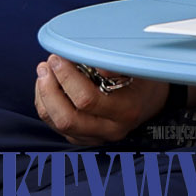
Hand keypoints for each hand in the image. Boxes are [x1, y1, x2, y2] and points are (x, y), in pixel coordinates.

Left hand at [35, 57, 167, 145]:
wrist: (151, 102)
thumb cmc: (144, 80)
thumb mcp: (138, 67)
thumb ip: (113, 64)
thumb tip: (87, 57)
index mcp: (125, 111)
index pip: (87, 100)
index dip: (68, 78)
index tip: (60, 58)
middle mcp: (110, 129)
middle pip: (66, 118)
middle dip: (49, 90)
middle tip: (46, 66)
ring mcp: (95, 137)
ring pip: (56, 124)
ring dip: (43, 97)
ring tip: (43, 73)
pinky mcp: (82, 138)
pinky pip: (55, 125)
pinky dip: (46, 105)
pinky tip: (48, 86)